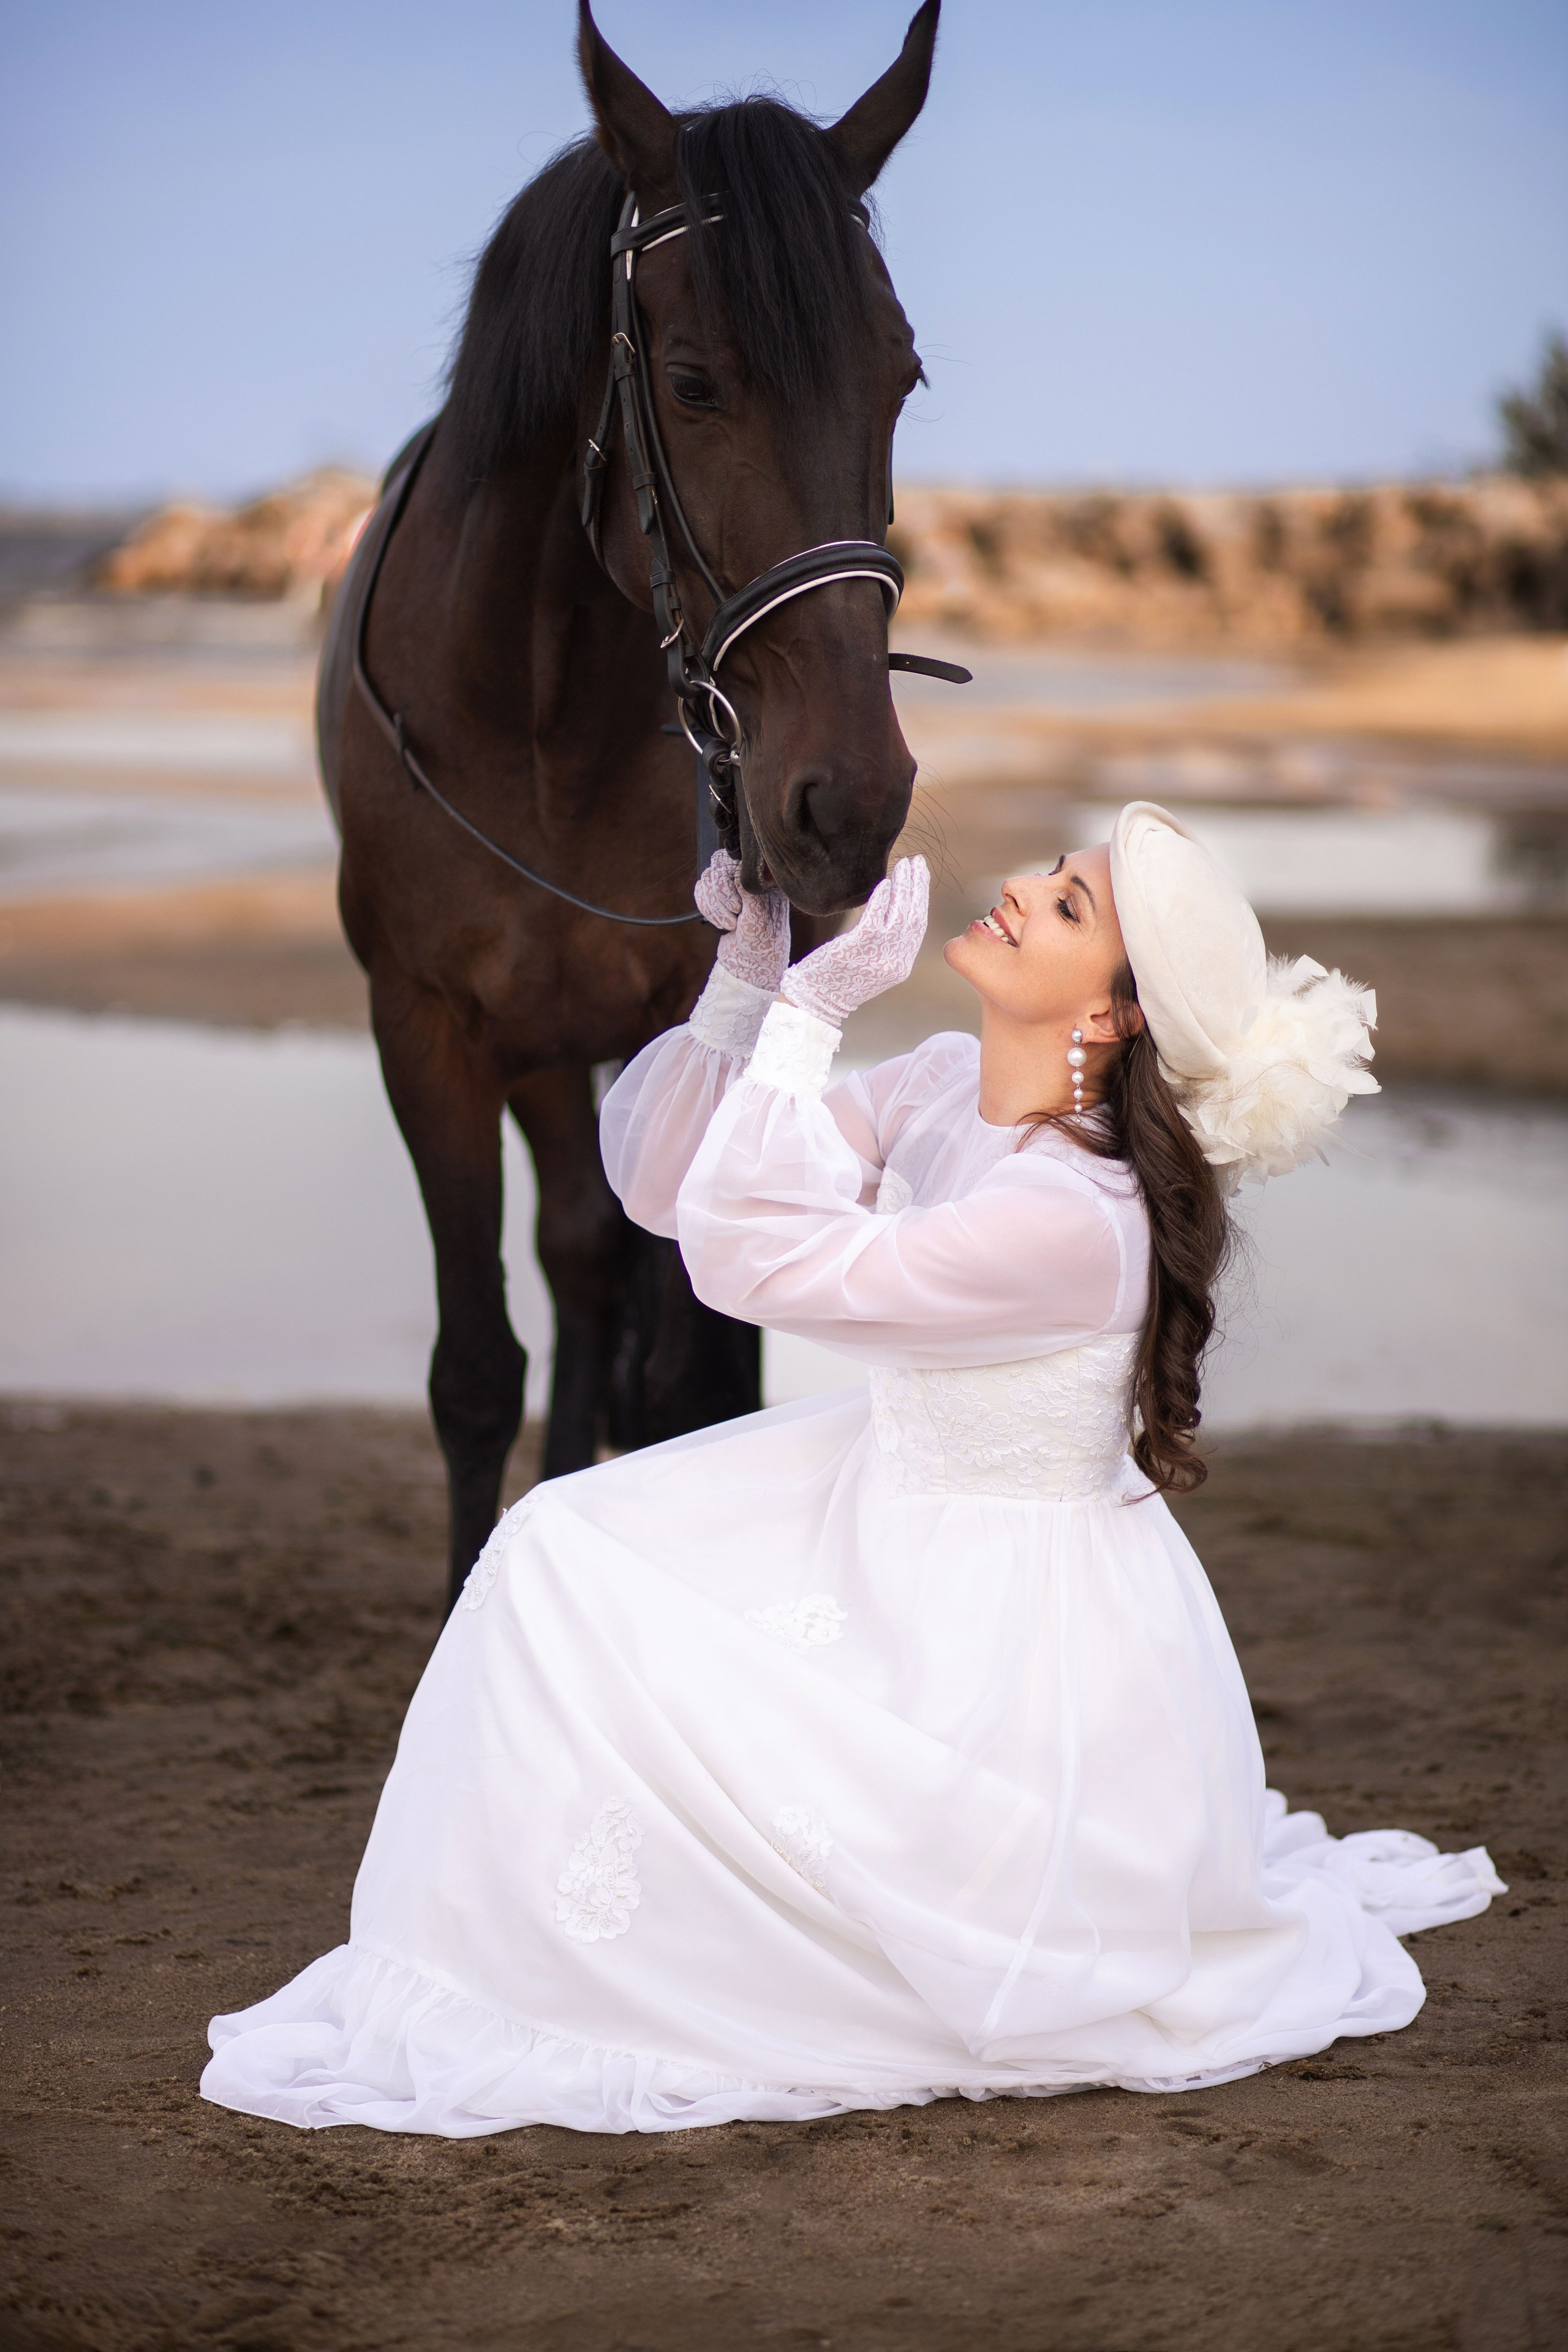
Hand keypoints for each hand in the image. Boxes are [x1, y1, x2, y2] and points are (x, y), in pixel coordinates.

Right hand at [694, 849, 790, 994]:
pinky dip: (707, 909)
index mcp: (763, 878)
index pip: (735, 860)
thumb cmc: (762, 943)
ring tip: (730, 924)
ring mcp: (732, 887)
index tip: (738, 907)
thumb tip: (738, 867)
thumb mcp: (758, 918)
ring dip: (714, 907)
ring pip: (706, 879)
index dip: (728, 883)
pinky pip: (700, 890)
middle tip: (735, 915)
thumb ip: (748, 891)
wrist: (752, 965)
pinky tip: (722, 924)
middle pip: (717, 867)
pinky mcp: (720, 897)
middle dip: (720, 897)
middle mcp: (748, 878)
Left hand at [780, 856, 928, 1028]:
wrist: (816, 1001)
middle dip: (918, 885)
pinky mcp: (858, 947)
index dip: (922, 897)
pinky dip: (882, 898)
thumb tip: (893, 907)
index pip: (919, 925)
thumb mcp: (874, 965)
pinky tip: (884, 883)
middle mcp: (896, 961)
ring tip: (903, 865)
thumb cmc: (840, 979)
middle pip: (914, 916)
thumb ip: (888, 943)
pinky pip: (876, 917)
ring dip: (903, 885)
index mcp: (901, 965)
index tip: (921, 875)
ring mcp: (879, 955)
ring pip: (900, 913)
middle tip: (918, 861)